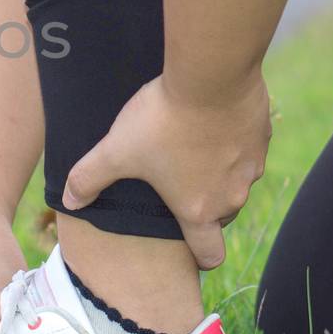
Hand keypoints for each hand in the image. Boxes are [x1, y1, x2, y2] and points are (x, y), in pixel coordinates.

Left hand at [61, 73, 270, 269]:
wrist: (212, 75)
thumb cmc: (163, 120)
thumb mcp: (116, 150)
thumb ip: (89, 178)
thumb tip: (69, 200)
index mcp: (199, 210)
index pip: (210, 255)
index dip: (200, 257)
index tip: (188, 247)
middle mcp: (232, 196)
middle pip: (220, 215)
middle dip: (201, 206)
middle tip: (174, 184)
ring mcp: (253, 166)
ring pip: (235, 181)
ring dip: (217, 172)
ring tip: (189, 147)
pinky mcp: (263, 136)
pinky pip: (247, 149)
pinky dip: (231, 142)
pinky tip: (209, 121)